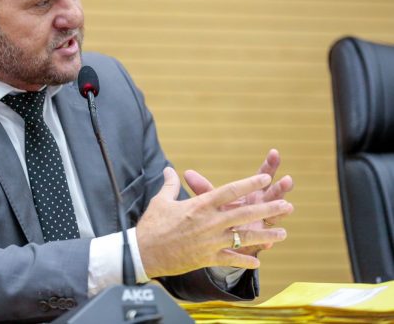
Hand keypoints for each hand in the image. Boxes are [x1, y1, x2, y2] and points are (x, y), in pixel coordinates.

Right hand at [136, 167, 291, 278]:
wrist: (143, 252)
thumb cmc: (152, 224)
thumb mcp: (161, 201)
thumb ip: (170, 184)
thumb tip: (169, 170)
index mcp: (200, 205)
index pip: (229, 191)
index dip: (248, 184)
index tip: (264, 178)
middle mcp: (209, 222)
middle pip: (244, 213)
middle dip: (268, 209)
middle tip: (287, 205)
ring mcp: (210, 241)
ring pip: (244, 237)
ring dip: (266, 236)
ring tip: (283, 234)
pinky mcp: (207, 257)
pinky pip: (231, 259)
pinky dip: (245, 260)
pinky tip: (259, 261)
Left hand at [184, 149, 293, 255]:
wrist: (217, 239)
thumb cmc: (218, 214)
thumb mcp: (211, 200)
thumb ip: (203, 188)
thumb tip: (186, 173)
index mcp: (251, 193)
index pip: (261, 175)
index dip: (269, 164)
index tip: (274, 152)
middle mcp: (260, 206)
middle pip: (273, 194)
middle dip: (281, 187)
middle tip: (287, 179)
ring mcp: (261, 222)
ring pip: (273, 216)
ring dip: (280, 212)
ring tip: (288, 207)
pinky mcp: (257, 240)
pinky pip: (263, 241)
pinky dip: (264, 241)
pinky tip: (269, 242)